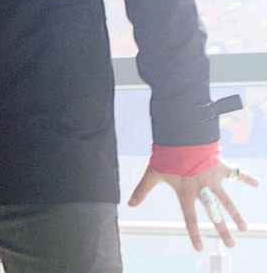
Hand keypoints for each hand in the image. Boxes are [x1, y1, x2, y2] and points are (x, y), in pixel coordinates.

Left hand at [128, 161, 258, 250]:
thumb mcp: (153, 172)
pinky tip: (257, 183)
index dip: (194, 233)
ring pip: (227, 200)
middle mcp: (201, 188)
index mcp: (186, 192)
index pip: (190, 218)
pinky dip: (246, 177)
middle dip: (222, 230)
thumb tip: (129, 204)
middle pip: (214, 214)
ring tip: (243, 228)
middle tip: (231, 245)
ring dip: (235, 214)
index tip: (200, 247)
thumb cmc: (167, 154)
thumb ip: (143, 189)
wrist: (182, 136)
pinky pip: (236, 173)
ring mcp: (212, 178)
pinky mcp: (219, 166)